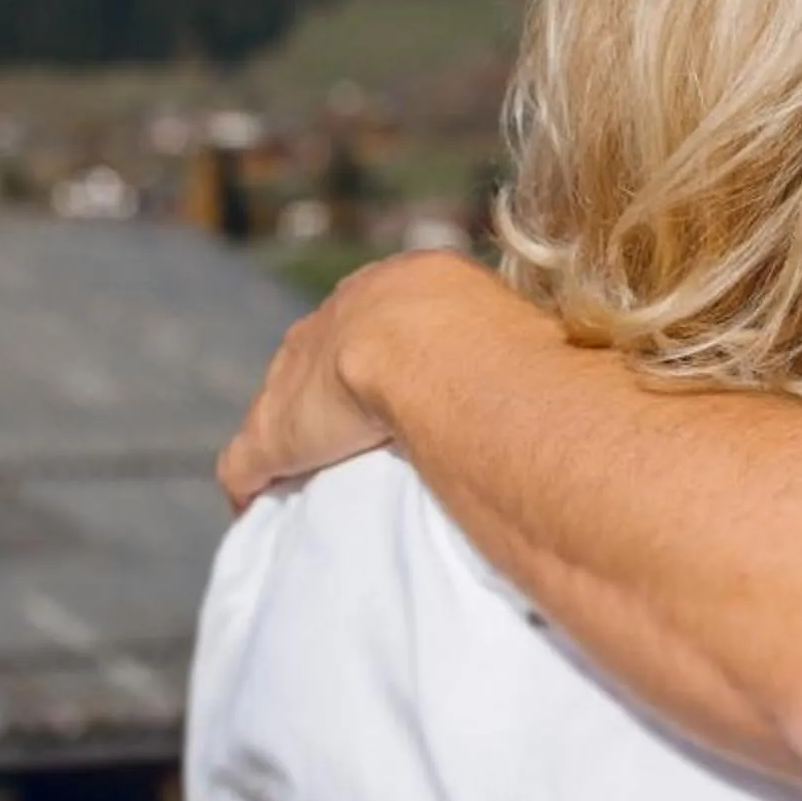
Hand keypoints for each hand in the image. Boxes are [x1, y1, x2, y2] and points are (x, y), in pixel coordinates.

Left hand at [216, 249, 526, 510]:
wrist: (422, 341)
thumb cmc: (482, 331)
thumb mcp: (501, 315)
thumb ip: (506, 332)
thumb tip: (555, 353)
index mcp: (384, 289)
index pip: (370, 321)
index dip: (380, 352)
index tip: (397, 383)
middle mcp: (327, 323)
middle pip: (315, 359)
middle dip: (328, 390)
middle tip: (359, 432)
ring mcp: (291, 379)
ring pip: (280, 407)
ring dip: (291, 439)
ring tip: (314, 474)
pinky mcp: (269, 434)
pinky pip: (246, 465)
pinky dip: (251, 486)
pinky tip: (258, 511)